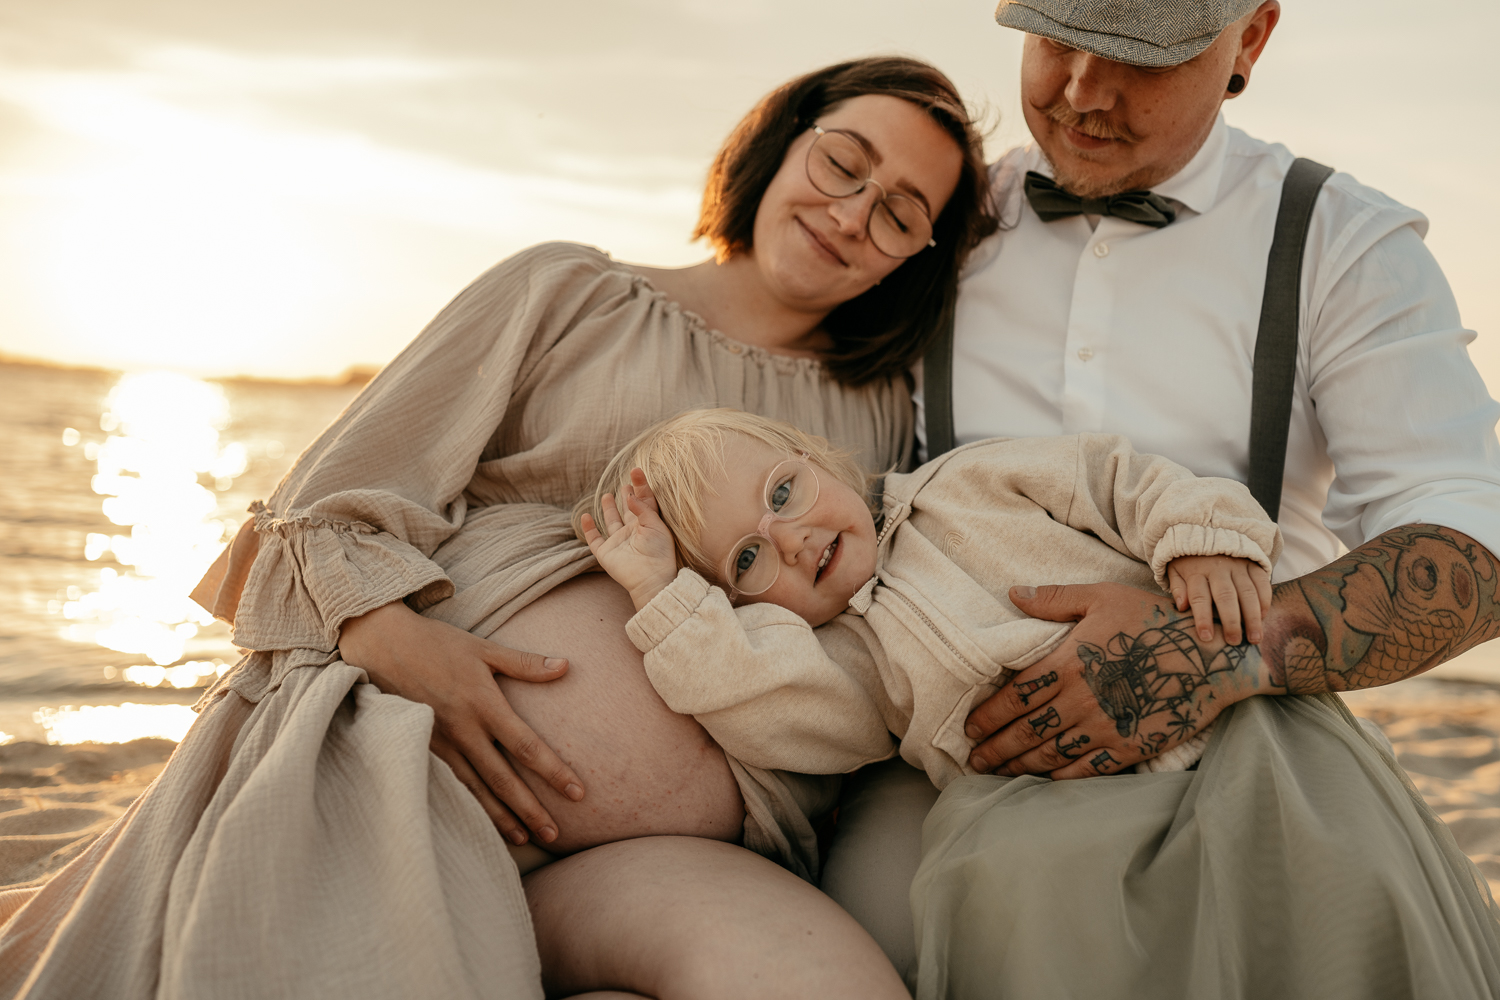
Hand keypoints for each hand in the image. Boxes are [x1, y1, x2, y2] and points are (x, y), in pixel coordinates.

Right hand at [339, 600, 584, 845]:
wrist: (382, 646)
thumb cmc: (436, 643)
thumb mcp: (482, 649)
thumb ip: (524, 663)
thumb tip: (565, 667)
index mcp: (483, 705)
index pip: (526, 746)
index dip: (553, 771)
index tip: (578, 792)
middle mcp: (464, 731)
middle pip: (503, 779)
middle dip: (530, 809)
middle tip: (555, 834)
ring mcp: (442, 743)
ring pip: (477, 789)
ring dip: (501, 816)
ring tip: (525, 839)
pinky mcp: (425, 748)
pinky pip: (454, 783)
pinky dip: (472, 805)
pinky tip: (484, 821)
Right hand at [580, 468, 679, 610]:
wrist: (651, 578)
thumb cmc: (659, 553)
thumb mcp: (656, 526)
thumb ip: (643, 508)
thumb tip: (629, 496)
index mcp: (649, 525)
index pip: (644, 501)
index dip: (640, 486)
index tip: (636, 470)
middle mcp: (633, 532)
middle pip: (628, 510)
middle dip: (627, 496)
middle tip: (625, 483)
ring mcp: (619, 542)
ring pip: (612, 522)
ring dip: (609, 509)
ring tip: (607, 495)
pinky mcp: (606, 553)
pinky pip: (594, 539)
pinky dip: (588, 529)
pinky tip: (585, 516)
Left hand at [965, 583, 1266, 778]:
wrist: (1212, 655)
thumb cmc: (1154, 620)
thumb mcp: (1103, 597)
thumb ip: (1056, 599)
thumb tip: (1013, 593)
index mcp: (1070, 663)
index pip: (1016, 697)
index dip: (988, 715)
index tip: (970, 728)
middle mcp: (1082, 700)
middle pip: (1026, 731)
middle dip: (995, 748)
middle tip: (973, 759)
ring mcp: (1105, 728)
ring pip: (1050, 755)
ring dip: (1019, 766)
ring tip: (996, 772)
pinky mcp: (1129, 747)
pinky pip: (1086, 769)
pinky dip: (1059, 778)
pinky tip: (1042, 780)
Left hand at [1166, 554, 1271, 643]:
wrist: (1207, 530)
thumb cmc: (1189, 559)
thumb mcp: (1175, 569)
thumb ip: (1178, 587)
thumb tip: (1181, 606)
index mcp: (1196, 572)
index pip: (1199, 597)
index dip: (1203, 618)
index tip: (1206, 637)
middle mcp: (1217, 569)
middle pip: (1225, 597)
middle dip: (1231, 621)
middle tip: (1235, 641)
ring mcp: (1237, 565)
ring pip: (1247, 592)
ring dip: (1252, 616)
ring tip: (1255, 637)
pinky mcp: (1252, 563)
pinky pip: (1261, 582)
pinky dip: (1264, 599)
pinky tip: (1264, 616)